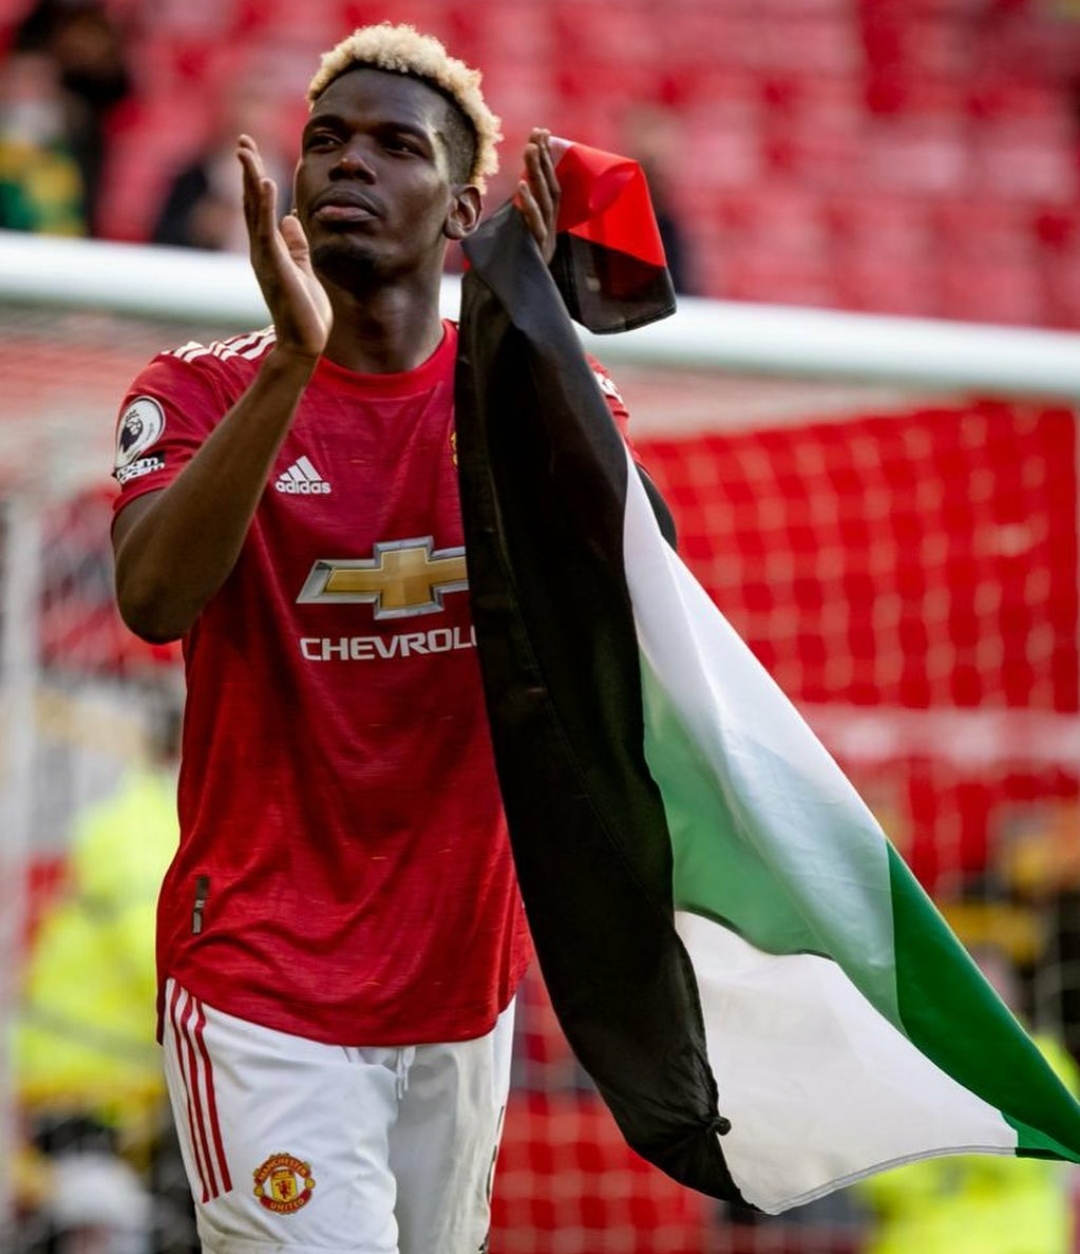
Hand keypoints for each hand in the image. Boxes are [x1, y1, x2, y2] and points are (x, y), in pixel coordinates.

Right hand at [238, 134, 331, 361]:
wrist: (304, 341)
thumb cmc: (304, 311)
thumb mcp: (303, 269)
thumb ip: (296, 245)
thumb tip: (290, 219)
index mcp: (269, 250)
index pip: (258, 207)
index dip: (254, 178)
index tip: (250, 151)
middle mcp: (261, 250)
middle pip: (250, 202)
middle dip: (246, 171)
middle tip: (242, 141)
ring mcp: (265, 257)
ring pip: (253, 210)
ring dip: (249, 179)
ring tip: (245, 151)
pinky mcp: (275, 265)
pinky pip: (266, 230)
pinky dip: (264, 205)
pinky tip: (264, 182)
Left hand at [517, 127, 559, 264]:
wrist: (509, 307)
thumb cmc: (508, 273)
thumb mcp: (512, 238)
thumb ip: (514, 218)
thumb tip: (508, 191)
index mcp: (547, 225)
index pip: (550, 186)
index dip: (548, 160)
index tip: (541, 133)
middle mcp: (550, 231)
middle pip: (551, 190)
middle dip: (545, 161)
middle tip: (538, 134)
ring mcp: (545, 243)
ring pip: (546, 203)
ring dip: (537, 175)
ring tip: (530, 150)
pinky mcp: (536, 255)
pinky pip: (534, 227)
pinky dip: (528, 207)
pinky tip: (521, 187)